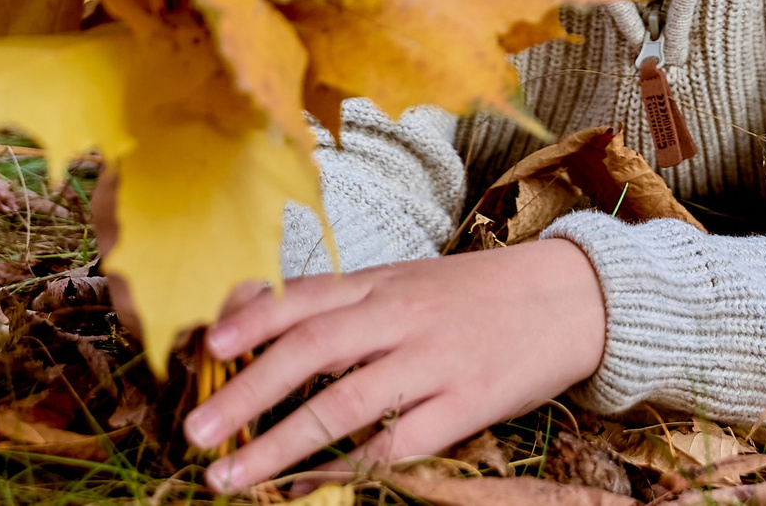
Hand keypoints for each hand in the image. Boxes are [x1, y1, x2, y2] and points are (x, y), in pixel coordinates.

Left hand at [183, 238, 606, 491]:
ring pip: (346, 401)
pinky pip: (398, 443)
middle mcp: (404, 316)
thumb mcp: (411, 280)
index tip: (205, 346)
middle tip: (195, 430)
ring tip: (230, 475)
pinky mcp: (468, 403)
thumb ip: (349, 302)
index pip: (308, 295)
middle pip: (314, 348)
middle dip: (247, 390)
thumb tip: (264, 318)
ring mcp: (435, 360)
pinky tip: (312, 486)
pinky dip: (350, 467)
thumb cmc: (476, 293)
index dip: (253, 318)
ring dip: (280, 441)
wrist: (570, 295)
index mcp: (386, 281)